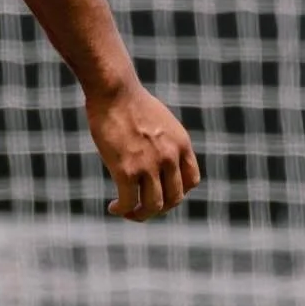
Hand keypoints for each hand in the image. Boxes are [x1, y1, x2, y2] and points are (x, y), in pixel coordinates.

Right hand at [85, 81, 200, 221]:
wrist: (114, 91)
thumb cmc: (131, 102)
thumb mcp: (160, 121)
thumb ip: (164, 142)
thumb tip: (157, 157)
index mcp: (181, 145)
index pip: (191, 181)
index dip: (177, 192)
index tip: (160, 192)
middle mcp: (170, 157)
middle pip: (174, 198)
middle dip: (159, 208)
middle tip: (142, 208)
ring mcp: (149, 165)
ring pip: (153, 206)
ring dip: (140, 215)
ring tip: (127, 212)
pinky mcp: (127, 170)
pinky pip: (129, 202)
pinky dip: (122, 210)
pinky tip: (113, 208)